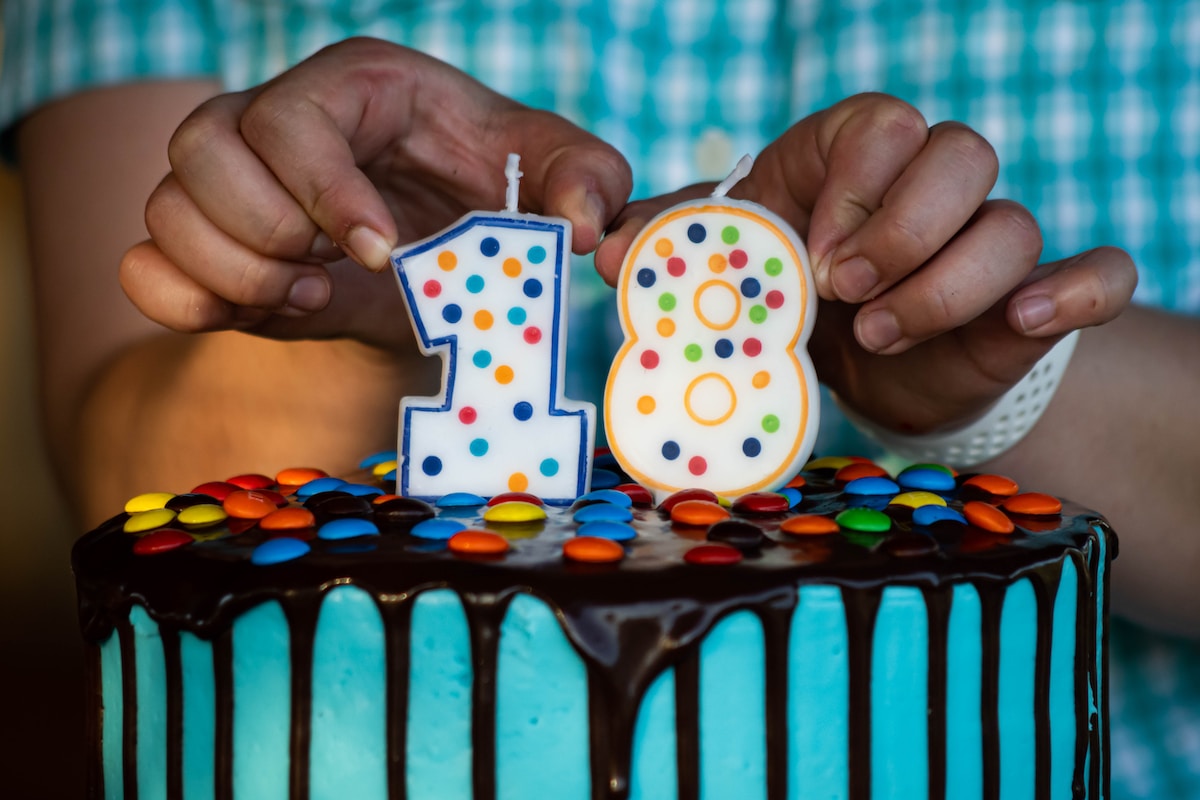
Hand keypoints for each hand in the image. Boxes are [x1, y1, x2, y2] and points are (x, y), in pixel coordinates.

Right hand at [121, 37, 631, 351]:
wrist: (452, 245)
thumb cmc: (501, 188)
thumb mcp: (563, 174)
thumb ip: (590, 182)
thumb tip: (582, 229)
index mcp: (355, 86)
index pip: (292, 117)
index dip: (325, 191)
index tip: (381, 252)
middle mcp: (274, 121)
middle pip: (199, 147)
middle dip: (268, 231)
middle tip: (332, 273)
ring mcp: (233, 183)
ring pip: (165, 206)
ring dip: (232, 271)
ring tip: (311, 293)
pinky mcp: (215, 247)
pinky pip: (144, 265)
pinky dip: (184, 300)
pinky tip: (262, 310)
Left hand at [597, 93, 1136, 433]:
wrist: (849, 370)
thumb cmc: (782, 298)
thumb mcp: (722, 265)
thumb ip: (668, 248)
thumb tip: (601, 247)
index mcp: (857, 160)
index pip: (885, 123)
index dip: (859, 183)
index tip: (813, 255)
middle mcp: (932, 188)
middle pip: (963, 155)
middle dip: (903, 229)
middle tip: (842, 295)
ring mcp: (989, 242)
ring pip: (1014, 222)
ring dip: (951, 283)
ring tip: (878, 335)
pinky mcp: (1034, 300)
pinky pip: (1097, 272)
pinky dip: (1078, 290)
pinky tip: (1027, 322)